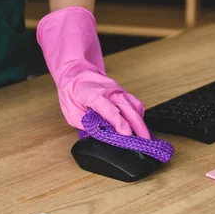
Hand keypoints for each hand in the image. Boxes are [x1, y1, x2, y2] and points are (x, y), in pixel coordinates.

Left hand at [37, 6, 149, 138]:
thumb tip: (100, 135)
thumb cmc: (72, 92)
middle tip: (143, 141)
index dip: (119, 123)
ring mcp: (118, 90)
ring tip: (143, 136)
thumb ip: (86, 124)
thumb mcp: (71, 112)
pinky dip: (138, 115)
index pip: (110, 110)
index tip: (127, 134)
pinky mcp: (122, 92)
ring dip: (140, 121)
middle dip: (138, 126)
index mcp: (93, 95)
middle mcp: (109, 91)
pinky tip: (138, 125)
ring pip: (134, 105)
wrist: (76, 72)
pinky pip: (134, 103)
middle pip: (128, 108)